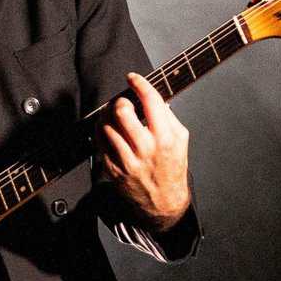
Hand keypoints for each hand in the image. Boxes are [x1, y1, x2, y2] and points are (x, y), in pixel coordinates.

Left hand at [97, 72, 191, 231]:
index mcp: (165, 138)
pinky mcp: (114, 170)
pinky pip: (99, 143)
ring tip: (112, 114)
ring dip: (107, 115)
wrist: (164, 203)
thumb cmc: (172, 168)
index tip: (133, 78)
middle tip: (122, 102)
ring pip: (107, 126)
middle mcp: (146, 149)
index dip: (139, 84)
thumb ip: (168, 117)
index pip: (150, 101)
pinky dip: (101, 131)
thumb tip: (155, 98)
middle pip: (123, 112)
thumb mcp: (180, 140)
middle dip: (120, 101)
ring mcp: (128, 161)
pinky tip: (107, 129)